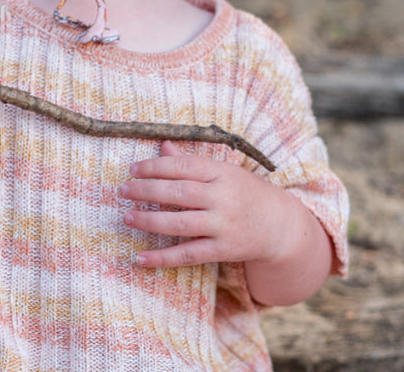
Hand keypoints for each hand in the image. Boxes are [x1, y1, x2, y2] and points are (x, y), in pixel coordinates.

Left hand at [120, 140, 289, 267]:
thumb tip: (162, 145)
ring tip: (127, 217)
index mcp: (222, 173)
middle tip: (123, 190)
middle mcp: (223, 198)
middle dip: (147, 191)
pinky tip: (140, 257)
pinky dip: (162, 258)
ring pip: (180, 224)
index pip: (183, 167)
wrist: (280, 226)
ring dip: (150, 221)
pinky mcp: (223, 251)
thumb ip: (191, 162)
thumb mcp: (223, 171)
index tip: (133, 168)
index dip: (156, 166)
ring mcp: (223, 226)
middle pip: (179, 193)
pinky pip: (188, 255)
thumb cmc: (244, 192)